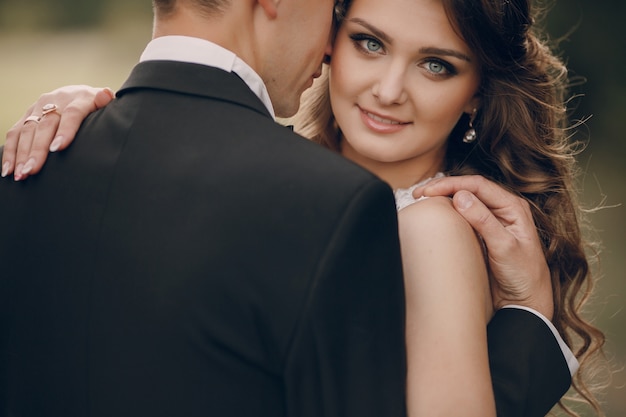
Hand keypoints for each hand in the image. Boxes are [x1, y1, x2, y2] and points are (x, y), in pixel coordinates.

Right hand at [2, 85, 114, 180]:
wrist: (78, 94)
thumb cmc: (96, 107)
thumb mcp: (104, 103)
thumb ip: (106, 101)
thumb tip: (106, 95)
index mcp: (79, 98)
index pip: (72, 114)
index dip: (65, 130)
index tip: (59, 148)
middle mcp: (56, 100)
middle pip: (45, 125)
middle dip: (37, 149)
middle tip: (33, 169)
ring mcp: (38, 107)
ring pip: (27, 130)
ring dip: (21, 153)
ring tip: (21, 174)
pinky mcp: (27, 115)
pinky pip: (15, 133)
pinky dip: (10, 151)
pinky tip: (9, 169)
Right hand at [413, 175, 553, 319]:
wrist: (526, 301)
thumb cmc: (524, 275)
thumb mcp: (504, 247)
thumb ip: (484, 221)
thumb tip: (460, 197)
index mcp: (512, 206)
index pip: (477, 185)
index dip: (451, 184)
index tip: (428, 191)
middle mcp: (502, 209)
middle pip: (469, 188)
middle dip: (443, 187)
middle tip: (419, 193)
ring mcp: (492, 220)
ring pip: (465, 200)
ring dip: (444, 197)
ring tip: (422, 200)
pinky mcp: (482, 232)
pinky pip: (463, 215)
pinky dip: (447, 212)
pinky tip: (435, 214)